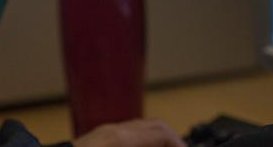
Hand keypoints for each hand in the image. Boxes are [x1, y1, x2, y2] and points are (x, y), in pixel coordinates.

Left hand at [72, 119, 186, 146]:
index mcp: (120, 140)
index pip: (162, 133)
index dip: (178, 145)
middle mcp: (113, 131)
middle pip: (154, 127)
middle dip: (170, 143)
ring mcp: (101, 134)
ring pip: (140, 131)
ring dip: (155, 144)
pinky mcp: (94, 141)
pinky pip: (126, 137)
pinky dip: (140, 145)